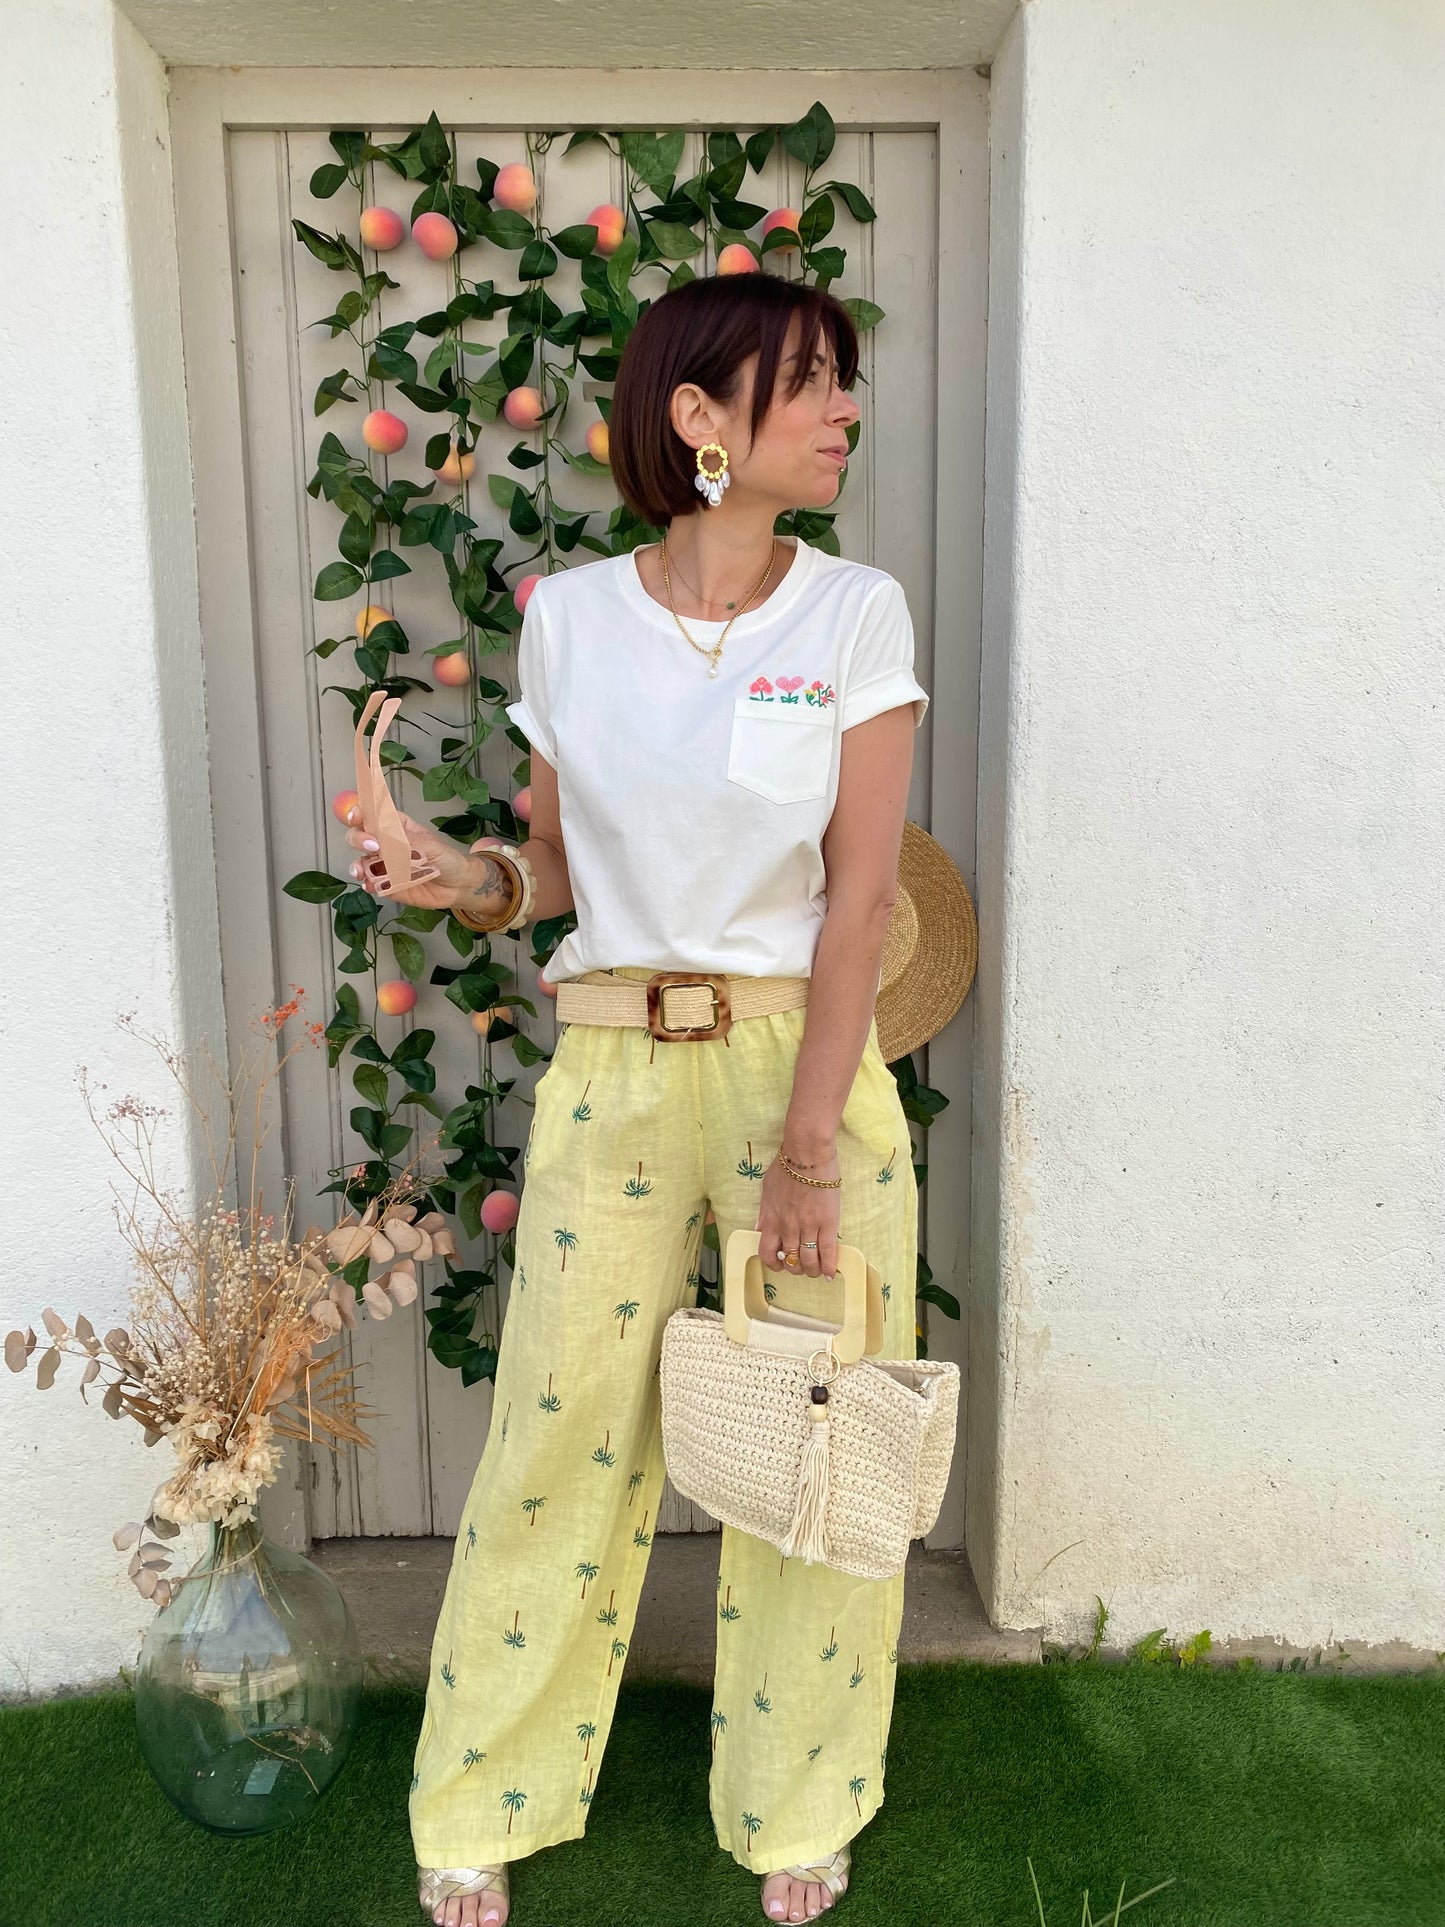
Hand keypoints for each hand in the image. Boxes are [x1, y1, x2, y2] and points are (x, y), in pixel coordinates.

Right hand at [343, 802, 486, 912]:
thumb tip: (384, 840)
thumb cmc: (446, 859)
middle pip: (358, 836)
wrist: (457, 886)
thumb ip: (406, 842)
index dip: (359, 813)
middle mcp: (385, 844)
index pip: (371, 815)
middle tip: (372, 846)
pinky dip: (368, 884)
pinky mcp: (386, 885)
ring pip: (360, 861)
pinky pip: (370, 884)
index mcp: (395, 827)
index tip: (356, 816)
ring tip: (361, 871)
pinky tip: (373, 885)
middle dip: (358, 839)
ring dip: (357, 865)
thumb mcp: (429, 845)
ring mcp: (384, 865)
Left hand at [755, 1146, 841, 1280]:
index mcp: (771, 1220)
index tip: (780, 1264)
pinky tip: (830, 1273)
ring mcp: (808, 1227)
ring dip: (812, 1270)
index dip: (773, 1263)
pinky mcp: (828, 1223)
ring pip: (808, 1260)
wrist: (807, 1153)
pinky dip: (828, 1266)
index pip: (767, 1252)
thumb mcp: (767, 1187)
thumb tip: (759, 1227)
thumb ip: (764, 1211)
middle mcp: (787, 1228)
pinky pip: (827, 1251)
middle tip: (801, 1267)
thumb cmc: (787, 1165)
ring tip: (816, 1271)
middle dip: (795, 1269)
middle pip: (790, 1260)